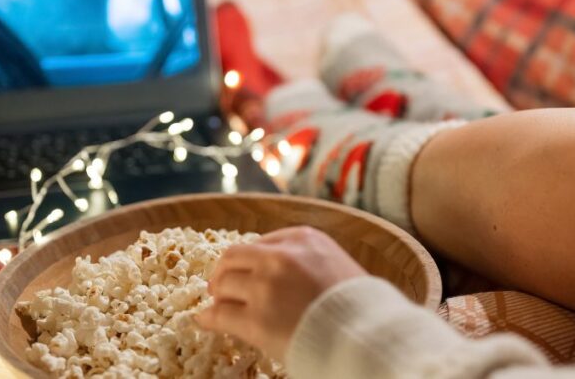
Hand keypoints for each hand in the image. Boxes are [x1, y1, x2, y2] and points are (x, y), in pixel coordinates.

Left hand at [195, 226, 366, 361]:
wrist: (369, 336)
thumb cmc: (360, 306)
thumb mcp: (335, 264)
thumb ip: (305, 261)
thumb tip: (272, 273)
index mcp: (302, 238)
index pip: (260, 243)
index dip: (247, 259)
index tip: (242, 269)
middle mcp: (281, 257)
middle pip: (233, 257)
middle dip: (223, 272)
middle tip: (219, 287)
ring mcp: (266, 287)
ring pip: (224, 283)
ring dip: (218, 294)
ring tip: (217, 304)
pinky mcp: (257, 319)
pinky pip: (220, 314)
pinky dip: (209, 317)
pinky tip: (206, 320)